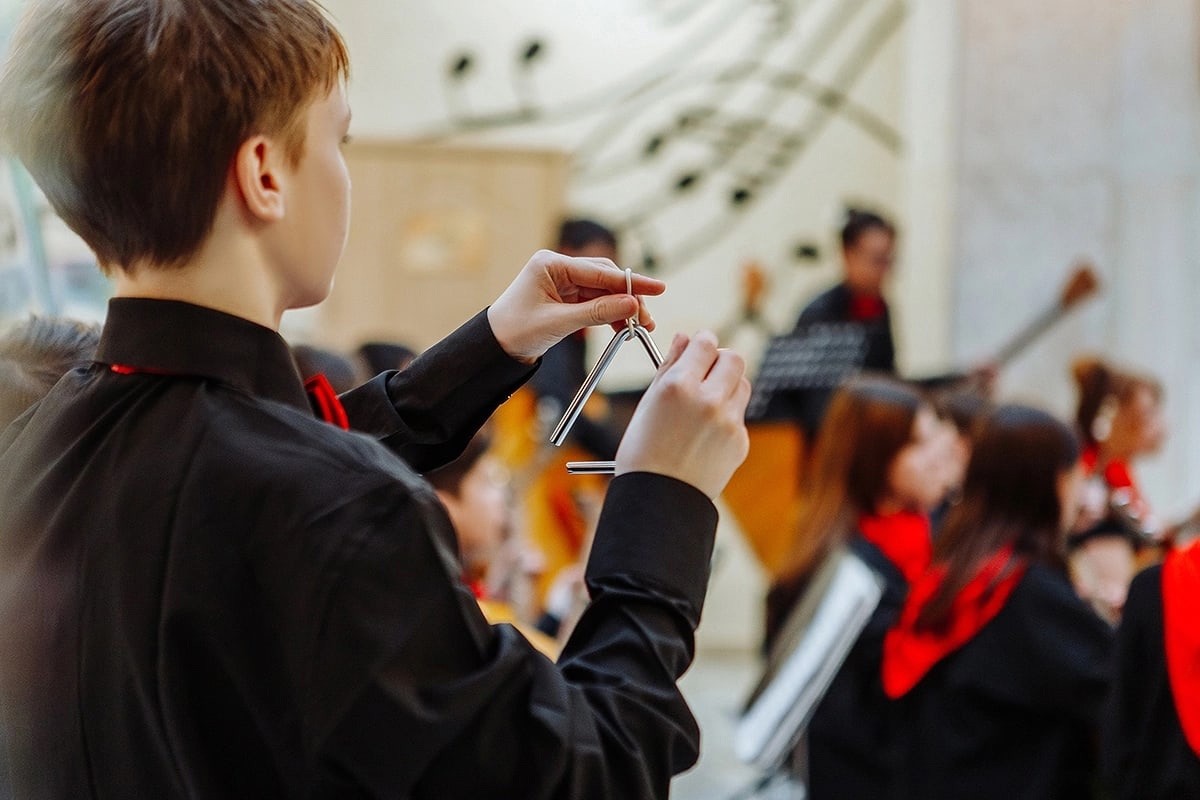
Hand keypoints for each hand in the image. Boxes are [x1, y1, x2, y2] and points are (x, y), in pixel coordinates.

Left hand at [487, 250, 665, 362]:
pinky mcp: (566, 296)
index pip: (600, 271)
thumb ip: (597, 313)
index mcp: (551, 264)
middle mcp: (559, 268)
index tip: (659, 287)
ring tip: (640, 326)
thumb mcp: (559, 323)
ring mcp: (564, 281)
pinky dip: (609, 314)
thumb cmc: (517, 331)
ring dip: (621, 308)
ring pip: (604, 292)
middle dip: (628, 298)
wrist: (495, 347)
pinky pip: (595, 302)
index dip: (631, 282)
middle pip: (605, 278)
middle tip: (646, 319)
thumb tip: (632, 306)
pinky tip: (623, 327)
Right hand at [615, 331, 750, 498]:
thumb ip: (669, 366)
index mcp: (678, 386)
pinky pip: (739, 415)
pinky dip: (726, 417)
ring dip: (727, 385)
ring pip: (742, 384)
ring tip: (704, 404)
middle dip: (720, 360)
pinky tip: (704, 434)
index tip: (697, 349)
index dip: (701, 343)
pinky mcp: (740, 441)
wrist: (659, 502)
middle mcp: (708, 400)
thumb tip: (683, 338)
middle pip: (734, 358)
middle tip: (705, 372)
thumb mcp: (647, 405)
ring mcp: (729, 422)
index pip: (706, 342)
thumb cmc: (642, 453)